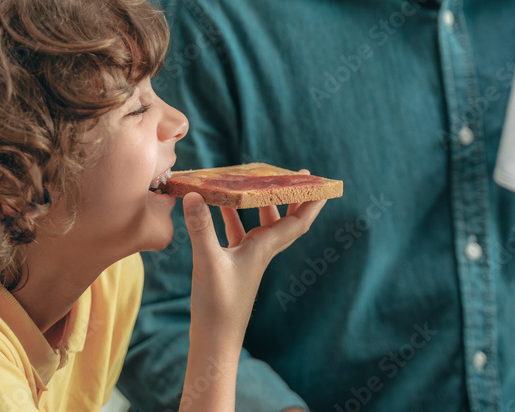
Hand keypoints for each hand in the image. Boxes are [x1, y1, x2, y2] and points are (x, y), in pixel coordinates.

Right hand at [183, 191, 325, 346]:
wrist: (215, 339)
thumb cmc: (218, 305)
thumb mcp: (208, 261)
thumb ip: (202, 228)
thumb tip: (194, 195)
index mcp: (264, 249)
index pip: (297, 221)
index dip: (311, 201)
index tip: (320, 181)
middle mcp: (261, 251)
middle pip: (286, 220)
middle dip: (293, 198)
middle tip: (294, 175)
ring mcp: (248, 259)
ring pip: (262, 225)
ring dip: (262, 204)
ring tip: (257, 182)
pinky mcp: (232, 265)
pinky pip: (239, 233)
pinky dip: (233, 217)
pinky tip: (220, 207)